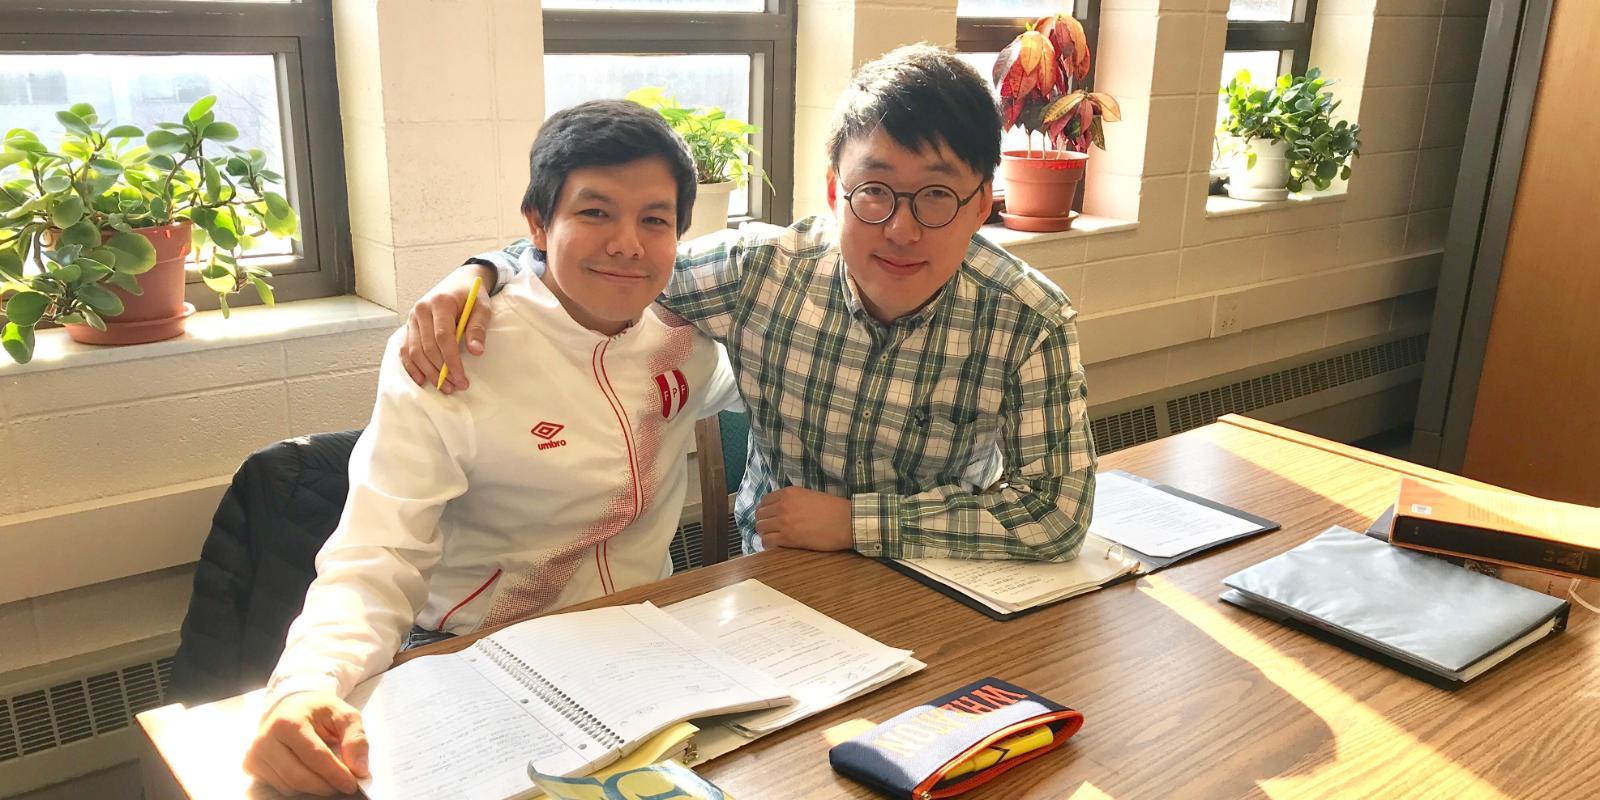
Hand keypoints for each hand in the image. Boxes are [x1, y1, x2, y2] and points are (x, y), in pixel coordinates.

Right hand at [244, 691, 368, 796]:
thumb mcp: (343, 714)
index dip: (336, 774)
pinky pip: (279, 787)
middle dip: (325, 786)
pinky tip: (310, 773)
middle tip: (343, 785)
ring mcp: (255, 753)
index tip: (352, 784)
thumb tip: (359, 769)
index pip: (316, 757)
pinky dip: (300, 786)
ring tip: (328, 776)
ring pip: (289, 786)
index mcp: (288, 722)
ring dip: (314, 787)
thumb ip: (356, 738)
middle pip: (299, 777)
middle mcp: (265, 739)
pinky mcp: (251, 765)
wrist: (290, 705)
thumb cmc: (318, 711)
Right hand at [400, 264, 495, 393]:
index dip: (451, 360)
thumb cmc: (472, 296)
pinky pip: (405, 349)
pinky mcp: (409, 326)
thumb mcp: (482, 307)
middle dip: (441, 370)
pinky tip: (421, 379)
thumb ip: (478, 328)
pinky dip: (411, 366)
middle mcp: (421, 310)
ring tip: (444, 386)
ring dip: (428, 372)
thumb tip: (476, 351)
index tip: (461, 377)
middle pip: (427, 347)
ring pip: (414, 351)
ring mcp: (412, 318)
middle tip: (456, 386)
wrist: (459, 282)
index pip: (443, 337)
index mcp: (439, 303)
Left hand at [755, 487, 852, 551]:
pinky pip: (767, 541)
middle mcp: (783, 505)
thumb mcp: (809, 495)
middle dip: (763, 522)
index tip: (768, 517)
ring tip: (774, 537)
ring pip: (760, 528)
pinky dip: (768, 544)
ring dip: (765, 533)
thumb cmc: (833, 509)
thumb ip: (792, 499)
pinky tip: (775, 545)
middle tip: (771, 529)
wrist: (846, 522)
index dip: (765, 511)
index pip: (764, 501)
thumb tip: (780, 508)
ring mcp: (783, 522)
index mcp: (788, 493)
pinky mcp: (788, 538)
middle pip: (760, 515)